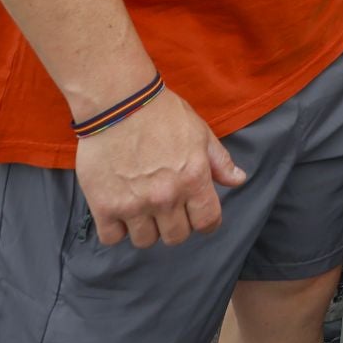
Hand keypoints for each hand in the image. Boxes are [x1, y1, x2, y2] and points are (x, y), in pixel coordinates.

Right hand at [73, 88, 245, 247]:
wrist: (118, 101)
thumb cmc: (162, 113)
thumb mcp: (200, 132)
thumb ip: (220, 161)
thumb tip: (238, 180)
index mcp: (193, 179)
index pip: (207, 222)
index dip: (206, 223)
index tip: (198, 218)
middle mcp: (165, 196)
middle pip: (176, 236)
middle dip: (176, 225)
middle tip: (168, 210)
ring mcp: (134, 204)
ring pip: (145, 241)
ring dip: (146, 228)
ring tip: (142, 208)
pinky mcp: (104, 205)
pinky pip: (112, 238)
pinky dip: (116, 229)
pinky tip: (119, 211)